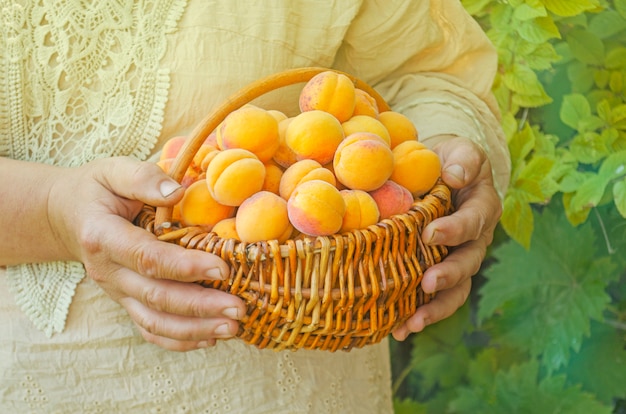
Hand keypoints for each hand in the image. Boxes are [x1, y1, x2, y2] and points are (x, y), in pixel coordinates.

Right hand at [48, 156, 246, 350]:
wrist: (68, 216)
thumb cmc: (98, 190)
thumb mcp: (114, 171)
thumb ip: (143, 178)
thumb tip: (177, 191)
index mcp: (103, 236)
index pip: (147, 258)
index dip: (185, 267)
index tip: (222, 269)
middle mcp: (108, 271)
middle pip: (156, 296)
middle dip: (200, 306)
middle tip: (238, 308)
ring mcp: (116, 292)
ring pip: (154, 321)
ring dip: (194, 329)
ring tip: (232, 328)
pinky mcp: (125, 302)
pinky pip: (149, 329)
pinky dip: (179, 340)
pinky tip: (210, 338)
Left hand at [392, 136, 501, 340]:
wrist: (436, 172)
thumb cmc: (447, 159)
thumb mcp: (460, 150)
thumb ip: (464, 159)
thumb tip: (455, 177)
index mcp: (482, 208)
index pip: (473, 221)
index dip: (455, 230)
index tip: (430, 233)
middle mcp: (474, 239)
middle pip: (468, 263)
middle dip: (449, 276)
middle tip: (428, 283)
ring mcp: (457, 258)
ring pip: (455, 290)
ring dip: (435, 308)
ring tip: (411, 323)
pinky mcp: (437, 270)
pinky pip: (433, 297)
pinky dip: (418, 313)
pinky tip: (396, 330)